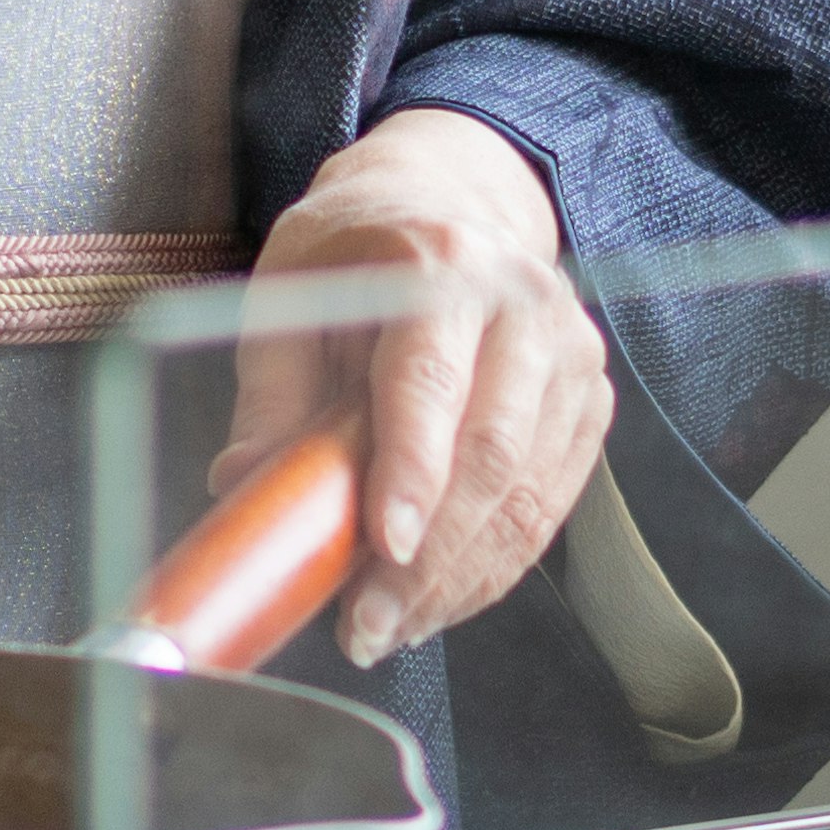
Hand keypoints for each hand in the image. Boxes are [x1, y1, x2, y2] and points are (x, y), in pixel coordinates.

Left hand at [214, 109, 611, 669]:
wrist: (445, 202)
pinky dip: (494, 566)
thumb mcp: (287, 295)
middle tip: (366, 624)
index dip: (411, 471)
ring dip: (459, 580)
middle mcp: (522, 304)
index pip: (429, 381)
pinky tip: (438, 600)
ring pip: (527, 494)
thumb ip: (270, 395)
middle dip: (429, 559)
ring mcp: (570, 353)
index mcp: (440, 264)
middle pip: (490, 452)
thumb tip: (241, 486)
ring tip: (390, 628)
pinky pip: (549, 505)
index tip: (383, 546)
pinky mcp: (589, 399)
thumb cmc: (356, 253)